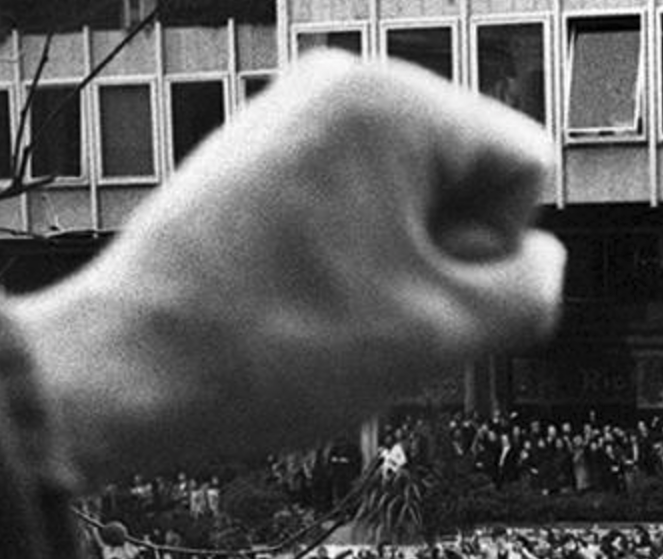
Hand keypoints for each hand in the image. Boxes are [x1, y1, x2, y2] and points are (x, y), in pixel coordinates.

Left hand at [22, 54, 564, 477]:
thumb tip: (535, 259)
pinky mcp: (258, 158)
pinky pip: (355, 207)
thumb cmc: (275, 350)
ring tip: (327, 312)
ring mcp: (291, 115)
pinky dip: (349, 262)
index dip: (494, 255)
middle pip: (467, 179)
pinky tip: (297, 306)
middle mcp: (339, 82)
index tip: (418, 296)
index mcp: (392, 98)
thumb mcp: (447, 335)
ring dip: (399, 269)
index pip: (523, 171)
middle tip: (369, 313)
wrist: (127, 372)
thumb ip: (533, 290)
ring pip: (412, 202)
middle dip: (445, 256)